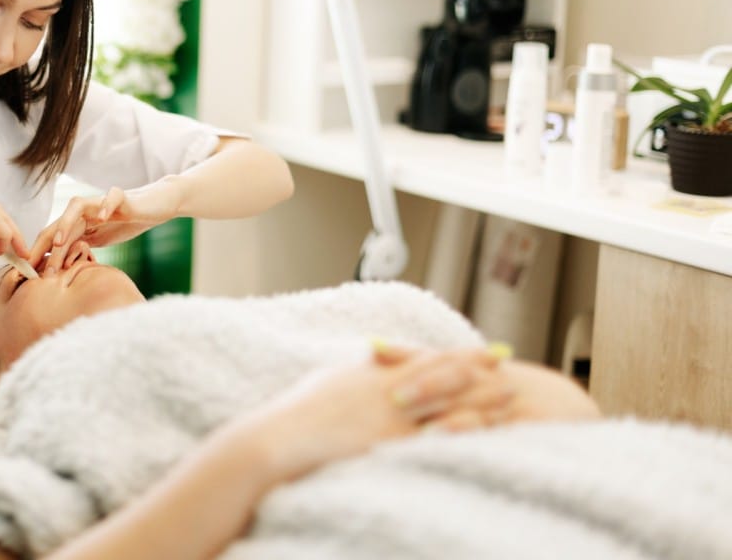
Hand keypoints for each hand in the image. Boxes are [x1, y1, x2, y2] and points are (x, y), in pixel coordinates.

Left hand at [31, 181, 183, 274]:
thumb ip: (80, 250)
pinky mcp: (122, 197)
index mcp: (78, 224)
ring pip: (77, 206)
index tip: (26, 273)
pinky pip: (112, 197)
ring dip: (66, 223)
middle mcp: (85, 212)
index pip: (53, 238)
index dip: (39, 253)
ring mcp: (101, 202)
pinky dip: (106, 205)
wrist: (153, 206)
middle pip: (59, 224)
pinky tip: (103, 217)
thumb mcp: (99, 241)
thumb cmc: (125, 223)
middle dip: (45, 245)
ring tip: (60, 241)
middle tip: (35, 266)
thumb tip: (59, 272)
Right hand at [243, 345, 510, 483]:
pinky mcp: (389, 444)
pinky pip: (435, 438)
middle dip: (478, 370)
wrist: (283, 437)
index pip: (426, 359)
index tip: (483, 349)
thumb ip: (359, 372)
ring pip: (446, 404)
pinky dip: (463, 433)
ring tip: (510, 396)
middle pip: (443, 377)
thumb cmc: (298, 411)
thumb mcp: (331, 379)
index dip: (458, 354)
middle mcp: (389, 391)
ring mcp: (392, 418)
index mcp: (375, 374)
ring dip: (480, 399)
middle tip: (506, 360)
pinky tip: (486, 432)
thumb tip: (373, 362)